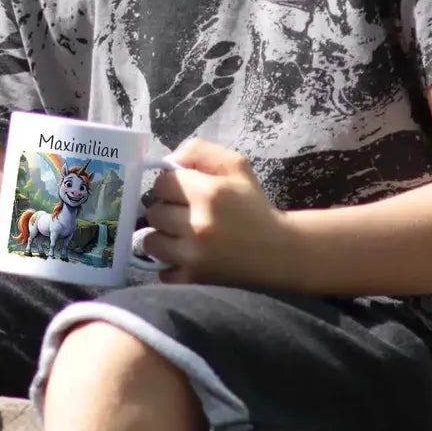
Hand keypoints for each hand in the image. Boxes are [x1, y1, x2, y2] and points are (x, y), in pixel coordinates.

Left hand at [139, 139, 294, 286]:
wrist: (280, 252)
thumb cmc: (253, 206)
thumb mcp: (235, 166)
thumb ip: (198, 151)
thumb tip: (167, 161)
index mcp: (208, 193)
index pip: (161, 183)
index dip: (173, 186)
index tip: (187, 193)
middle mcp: (197, 225)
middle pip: (153, 212)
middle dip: (168, 211)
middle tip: (188, 215)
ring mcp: (193, 256)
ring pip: (151, 242)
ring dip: (165, 238)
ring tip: (185, 237)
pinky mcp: (193, 279)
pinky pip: (162, 271)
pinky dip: (171, 265)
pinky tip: (188, 257)